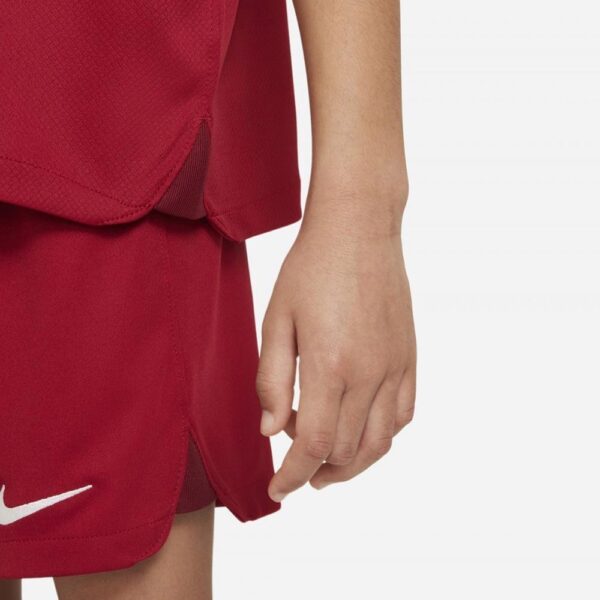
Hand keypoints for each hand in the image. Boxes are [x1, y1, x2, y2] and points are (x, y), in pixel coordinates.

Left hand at [257, 200, 415, 501]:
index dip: (291, 476)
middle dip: (314, 469)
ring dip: (351, 465)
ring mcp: (395, 367)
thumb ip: (271, 381)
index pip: (313, 445)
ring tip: (326, 466)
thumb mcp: (277, 321)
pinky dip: (381, 437)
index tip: (277, 490)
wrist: (359, 229)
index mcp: (331, 366)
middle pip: (345, 451)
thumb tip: (271, 431)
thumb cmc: (310, 269)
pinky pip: (403, 415)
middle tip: (292, 461)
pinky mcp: (409, 357)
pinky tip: (362, 432)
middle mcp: (370, 374)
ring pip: (379, 443)